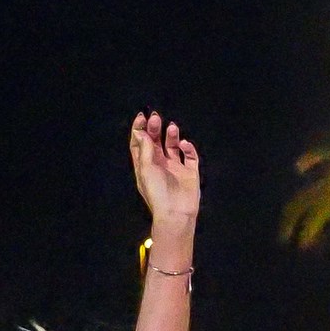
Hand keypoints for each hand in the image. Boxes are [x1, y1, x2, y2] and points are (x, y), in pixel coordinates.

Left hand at [128, 112, 199, 234]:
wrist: (175, 213)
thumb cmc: (157, 192)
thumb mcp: (146, 169)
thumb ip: (145, 149)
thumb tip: (140, 132)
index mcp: (145, 165)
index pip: (140, 144)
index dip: (139, 130)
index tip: (142, 117)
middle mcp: (159, 165)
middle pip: (156, 142)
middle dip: (155, 129)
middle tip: (156, 117)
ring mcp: (175, 168)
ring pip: (172, 146)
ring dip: (171, 135)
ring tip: (171, 128)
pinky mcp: (190, 172)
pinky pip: (189, 156)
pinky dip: (187, 148)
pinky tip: (184, 144)